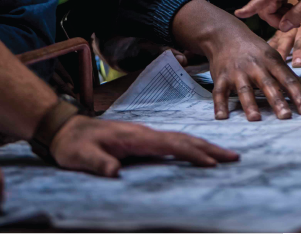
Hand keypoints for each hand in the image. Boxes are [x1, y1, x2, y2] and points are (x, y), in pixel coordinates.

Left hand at [49, 116, 238, 176]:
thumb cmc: (75, 144)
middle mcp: (146, 133)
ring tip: (224, 156)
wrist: (66, 128)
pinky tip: (198, 153)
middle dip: (210, 148)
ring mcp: (146, 135)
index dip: (193, 153)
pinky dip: (191, 147)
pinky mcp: (143, 140)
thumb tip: (115, 173)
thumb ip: (98, 163)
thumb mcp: (80, 156)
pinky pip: (173, 143)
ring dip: (204, 146)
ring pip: (181, 139)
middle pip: (184, 139)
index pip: (171, 144)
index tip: (212, 162)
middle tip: (233, 158)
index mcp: (136, 137)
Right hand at [204, 21, 300, 120]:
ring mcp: (238, 71)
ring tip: (256, 119)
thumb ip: (298, 82)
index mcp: (273, 62)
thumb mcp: (277, 61)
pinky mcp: (221, 77)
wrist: (225, 35)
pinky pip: (220, 92)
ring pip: (245, 89)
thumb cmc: (256, 52)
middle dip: (277, 100)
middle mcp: (256, 66)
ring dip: (250, 104)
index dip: (298, 95)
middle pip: (268, 85)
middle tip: (286, 116)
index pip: (289, 80)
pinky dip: (220, 105)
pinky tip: (222, 117)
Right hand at [235, 0, 300, 32]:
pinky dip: (281, 7)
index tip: (238, 14)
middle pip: (266, 6)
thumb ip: (299, 14)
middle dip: (277, 19)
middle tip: (296, 23)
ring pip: (269, 4)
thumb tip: (283, 27)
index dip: (250, 8)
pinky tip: (294, 7)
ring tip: (298, 15)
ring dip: (280, 14)